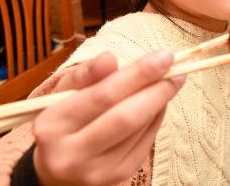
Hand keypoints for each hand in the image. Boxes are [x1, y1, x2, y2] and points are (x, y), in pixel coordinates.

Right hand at [32, 50, 184, 185]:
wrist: (55, 170)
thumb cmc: (62, 120)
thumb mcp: (62, 92)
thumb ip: (86, 74)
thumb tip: (109, 58)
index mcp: (52, 126)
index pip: (103, 95)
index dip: (138, 74)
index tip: (165, 56)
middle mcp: (71, 155)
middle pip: (126, 117)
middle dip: (157, 90)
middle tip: (178, 69)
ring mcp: (96, 173)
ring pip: (139, 130)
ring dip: (159, 102)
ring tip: (167, 83)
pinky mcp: (116, 179)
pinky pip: (145, 144)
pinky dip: (156, 119)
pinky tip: (158, 104)